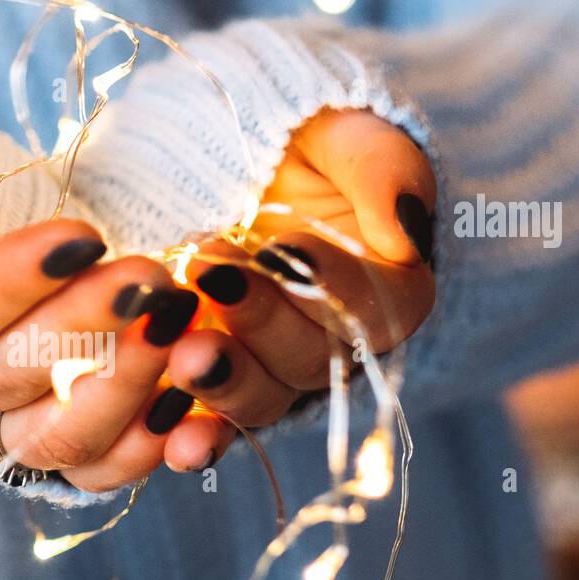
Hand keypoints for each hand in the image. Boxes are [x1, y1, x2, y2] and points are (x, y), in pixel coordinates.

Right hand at [0, 153, 204, 492]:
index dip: (8, 285)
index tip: (82, 237)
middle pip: (7, 379)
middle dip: (87, 326)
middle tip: (153, 278)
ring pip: (55, 438)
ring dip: (124, 386)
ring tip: (178, 325)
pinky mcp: (49, 456)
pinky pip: (93, 474)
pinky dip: (143, 448)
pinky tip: (183, 400)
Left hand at [161, 109, 437, 468]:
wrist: (238, 168)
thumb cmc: (304, 146)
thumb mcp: (346, 135)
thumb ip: (381, 170)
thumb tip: (404, 230)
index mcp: (386, 290)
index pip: (373, 302)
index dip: (330, 282)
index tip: (282, 247)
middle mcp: (331, 346)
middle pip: (308, 358)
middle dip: (260, 325)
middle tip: (210, 282)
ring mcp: (268, 372)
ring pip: (260, 398)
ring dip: (223, 383)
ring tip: (182, 354)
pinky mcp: (213, 387)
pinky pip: (211, 428)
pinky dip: (197, 440)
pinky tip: (175, 444)